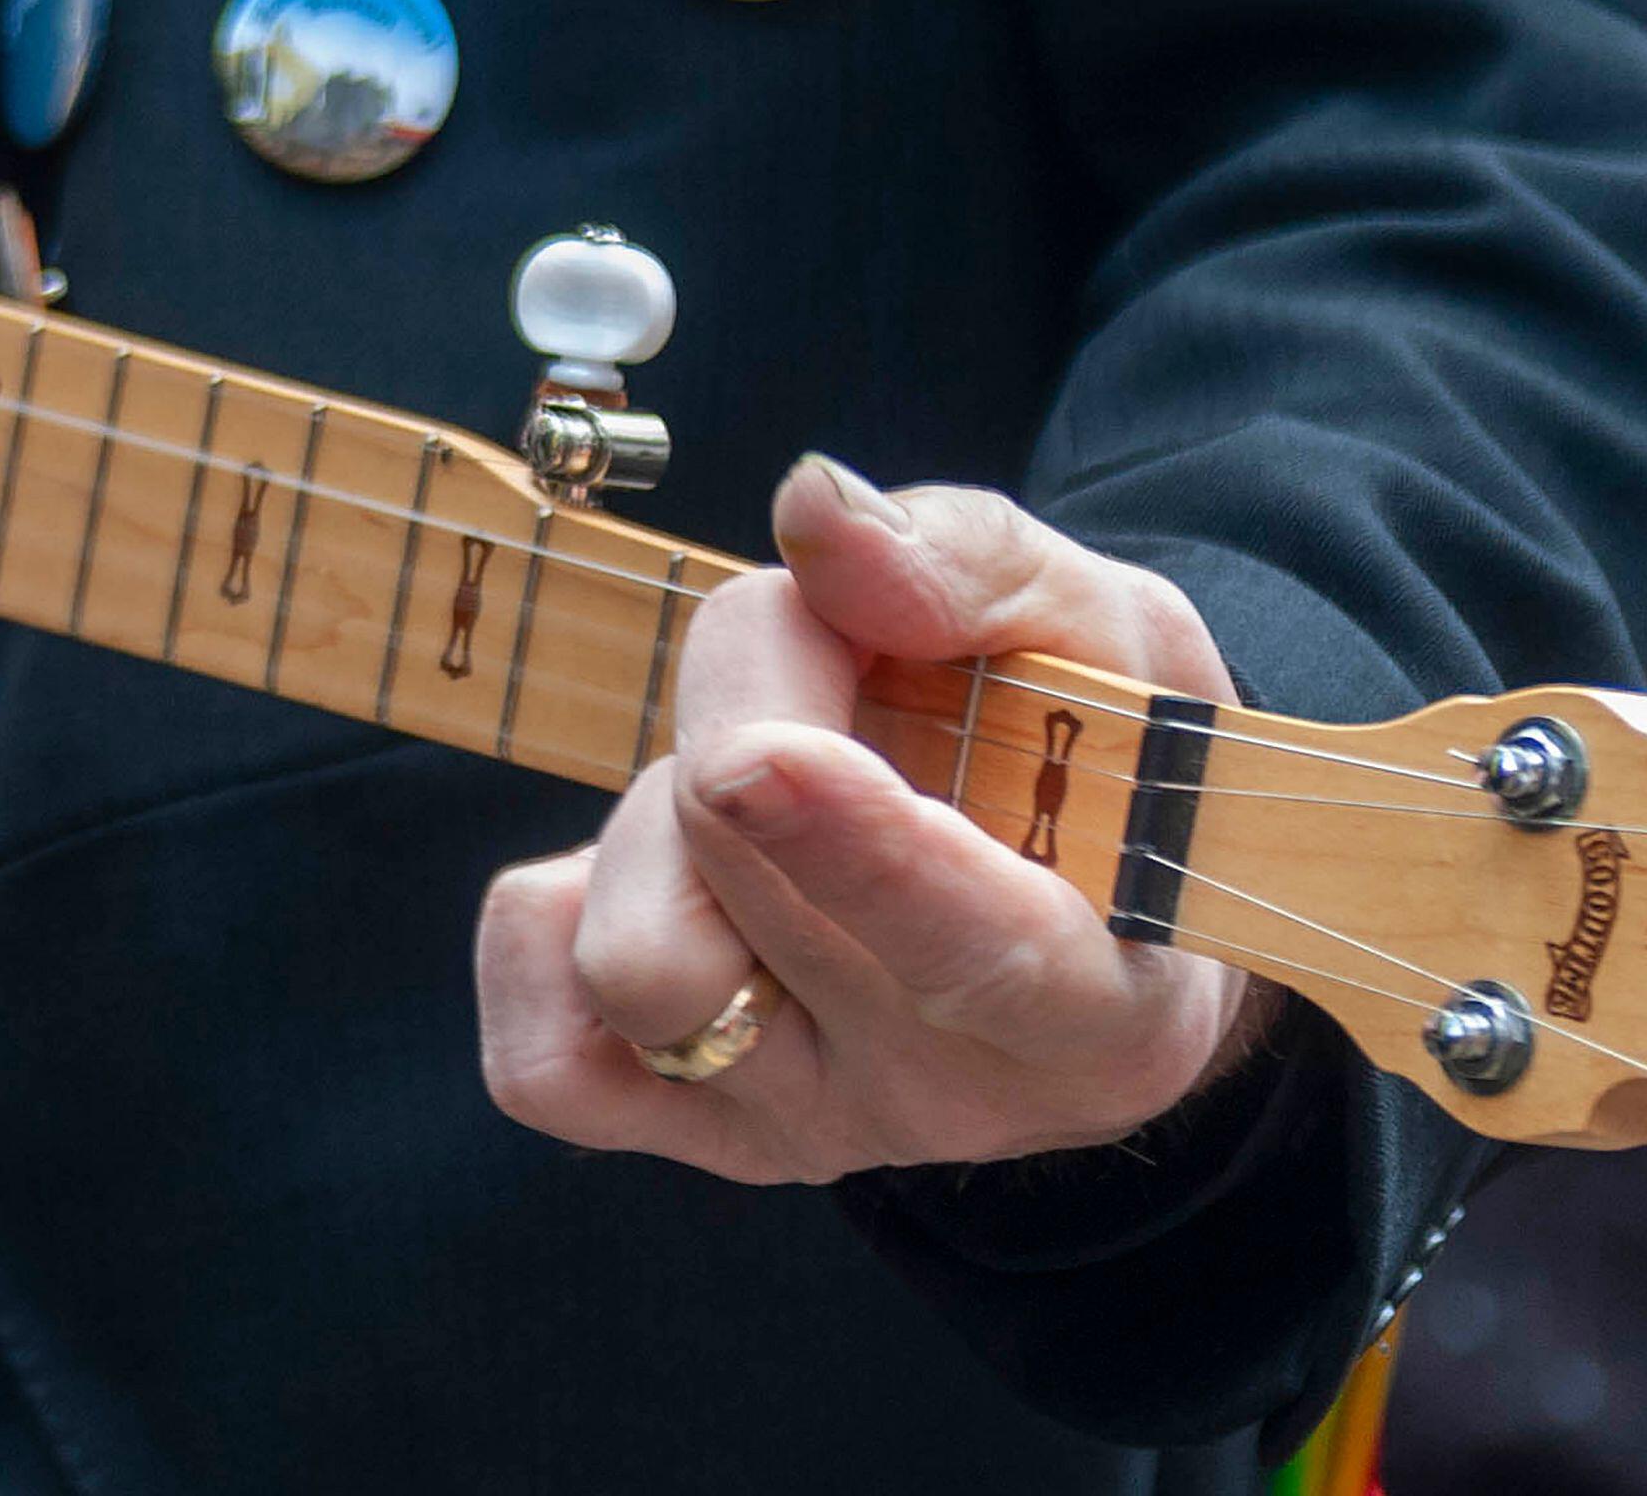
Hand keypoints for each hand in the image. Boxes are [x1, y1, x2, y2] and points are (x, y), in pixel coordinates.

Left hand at [475, 456, 1273, 1179]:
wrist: (1069, 919)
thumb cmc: (1095, 769)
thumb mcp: (1107, 638)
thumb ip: (975, 569)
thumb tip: (814, 516)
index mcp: (1094, 1005)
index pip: (971, 955)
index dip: (855, 849)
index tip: (758, 754)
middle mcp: (943, 1097)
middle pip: (746, 893)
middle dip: (748, 712)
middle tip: (831, 668)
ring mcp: (799, 1130)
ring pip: (638, 969)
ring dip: (659, 824)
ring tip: (758, 780)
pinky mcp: (673, 1130)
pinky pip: (539, 1052)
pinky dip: (555, 924)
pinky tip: (657, 863)